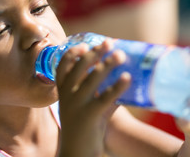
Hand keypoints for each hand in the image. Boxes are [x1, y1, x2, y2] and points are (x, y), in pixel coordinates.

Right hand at [56, 39, 130, 156]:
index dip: (72, 53)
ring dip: (107, 64)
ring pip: (93, 78)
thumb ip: (98, 92)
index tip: (85, 45)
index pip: (62, 66)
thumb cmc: (83, 126)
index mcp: (63, 91)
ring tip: (120, 55)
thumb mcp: (83, 105)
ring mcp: (78, 105)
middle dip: (94, 53)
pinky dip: (117, 86)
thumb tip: (120, 76)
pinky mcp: (90, 116)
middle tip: (108, 43)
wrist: (76, 152)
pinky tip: (127, 78)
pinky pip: (105, 97)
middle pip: (79, 67)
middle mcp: (67, 95)